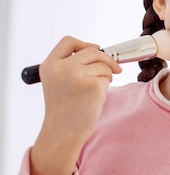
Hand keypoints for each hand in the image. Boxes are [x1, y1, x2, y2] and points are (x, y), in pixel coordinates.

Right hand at [31, 36, 121, 174]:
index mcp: (49, 65)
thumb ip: (70, 65)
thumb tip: (97, 50)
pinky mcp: (93, 85)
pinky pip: (108, 77)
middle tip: (115, 69)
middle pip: (91, 51)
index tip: (97, 48)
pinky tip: (96, 98)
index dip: (85, 43)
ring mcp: (77, 75)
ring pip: (103, 64)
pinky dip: (106, 86)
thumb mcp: (57, 81)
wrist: (63, 132)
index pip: (69, 41)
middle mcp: (61, 68)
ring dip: (106, 75)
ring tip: (95, 91)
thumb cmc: (64, 109)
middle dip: (106, 59)